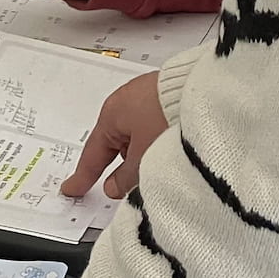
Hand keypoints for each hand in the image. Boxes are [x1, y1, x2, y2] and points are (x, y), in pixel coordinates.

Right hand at [58, 70, 168, 198]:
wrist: (207, 88)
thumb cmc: (167, 117)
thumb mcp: (144, 157)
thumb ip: (125, 178)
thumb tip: (113, 188)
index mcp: (111, 114)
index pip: (94, 154)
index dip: (83, 176)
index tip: (71, 189)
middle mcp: (126, 102)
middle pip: (119, 144)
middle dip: (124, 165)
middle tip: (132, 186)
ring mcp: (149, 96)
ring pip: (139, 134)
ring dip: (146, 152)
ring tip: (165, 165)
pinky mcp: (170, 95)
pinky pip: (156, 124)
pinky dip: (159, 139)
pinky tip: (174, 148)